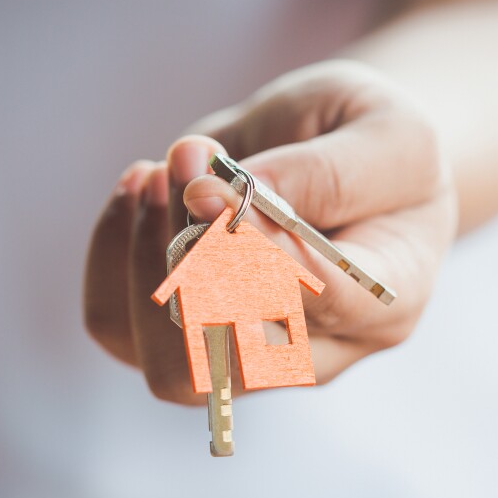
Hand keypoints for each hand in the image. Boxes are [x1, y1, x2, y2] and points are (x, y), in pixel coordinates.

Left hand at [84, 60, 457, 404]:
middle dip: (188, 259)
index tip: (209, 184)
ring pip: (169, 364)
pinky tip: (140, 191)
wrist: (346, 160)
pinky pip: (120, 329)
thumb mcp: (386, 133)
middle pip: (232, 361)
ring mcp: (248, 351)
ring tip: (158, 173)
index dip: (253, 249)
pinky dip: (111, 258)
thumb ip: (322, 172)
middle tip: (184, 165)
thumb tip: (214, 200)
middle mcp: (318, 348)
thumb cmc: (375, 146)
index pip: (317, 304)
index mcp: (384, 301)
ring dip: (142, 263)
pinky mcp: (188, 333)